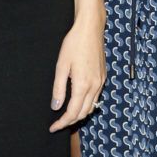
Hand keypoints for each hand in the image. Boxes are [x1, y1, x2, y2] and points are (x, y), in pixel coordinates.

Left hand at [49, 14, 105, 131]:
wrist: (90, 29)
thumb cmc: (74, 44)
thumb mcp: (61, 66)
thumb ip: (58, 88)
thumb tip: (55, 107)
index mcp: (83, 85)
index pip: (72, 112)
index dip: (62, 123)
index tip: (53, 128)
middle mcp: (95, 86)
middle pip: (83, 113)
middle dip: (71, 121)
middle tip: (58, 123)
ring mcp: (101, 82)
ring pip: (91, 107)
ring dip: (79, 114)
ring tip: (66, 115)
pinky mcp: (103, 77)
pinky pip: (96, 97)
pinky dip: (86, 104)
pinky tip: (78, 101)